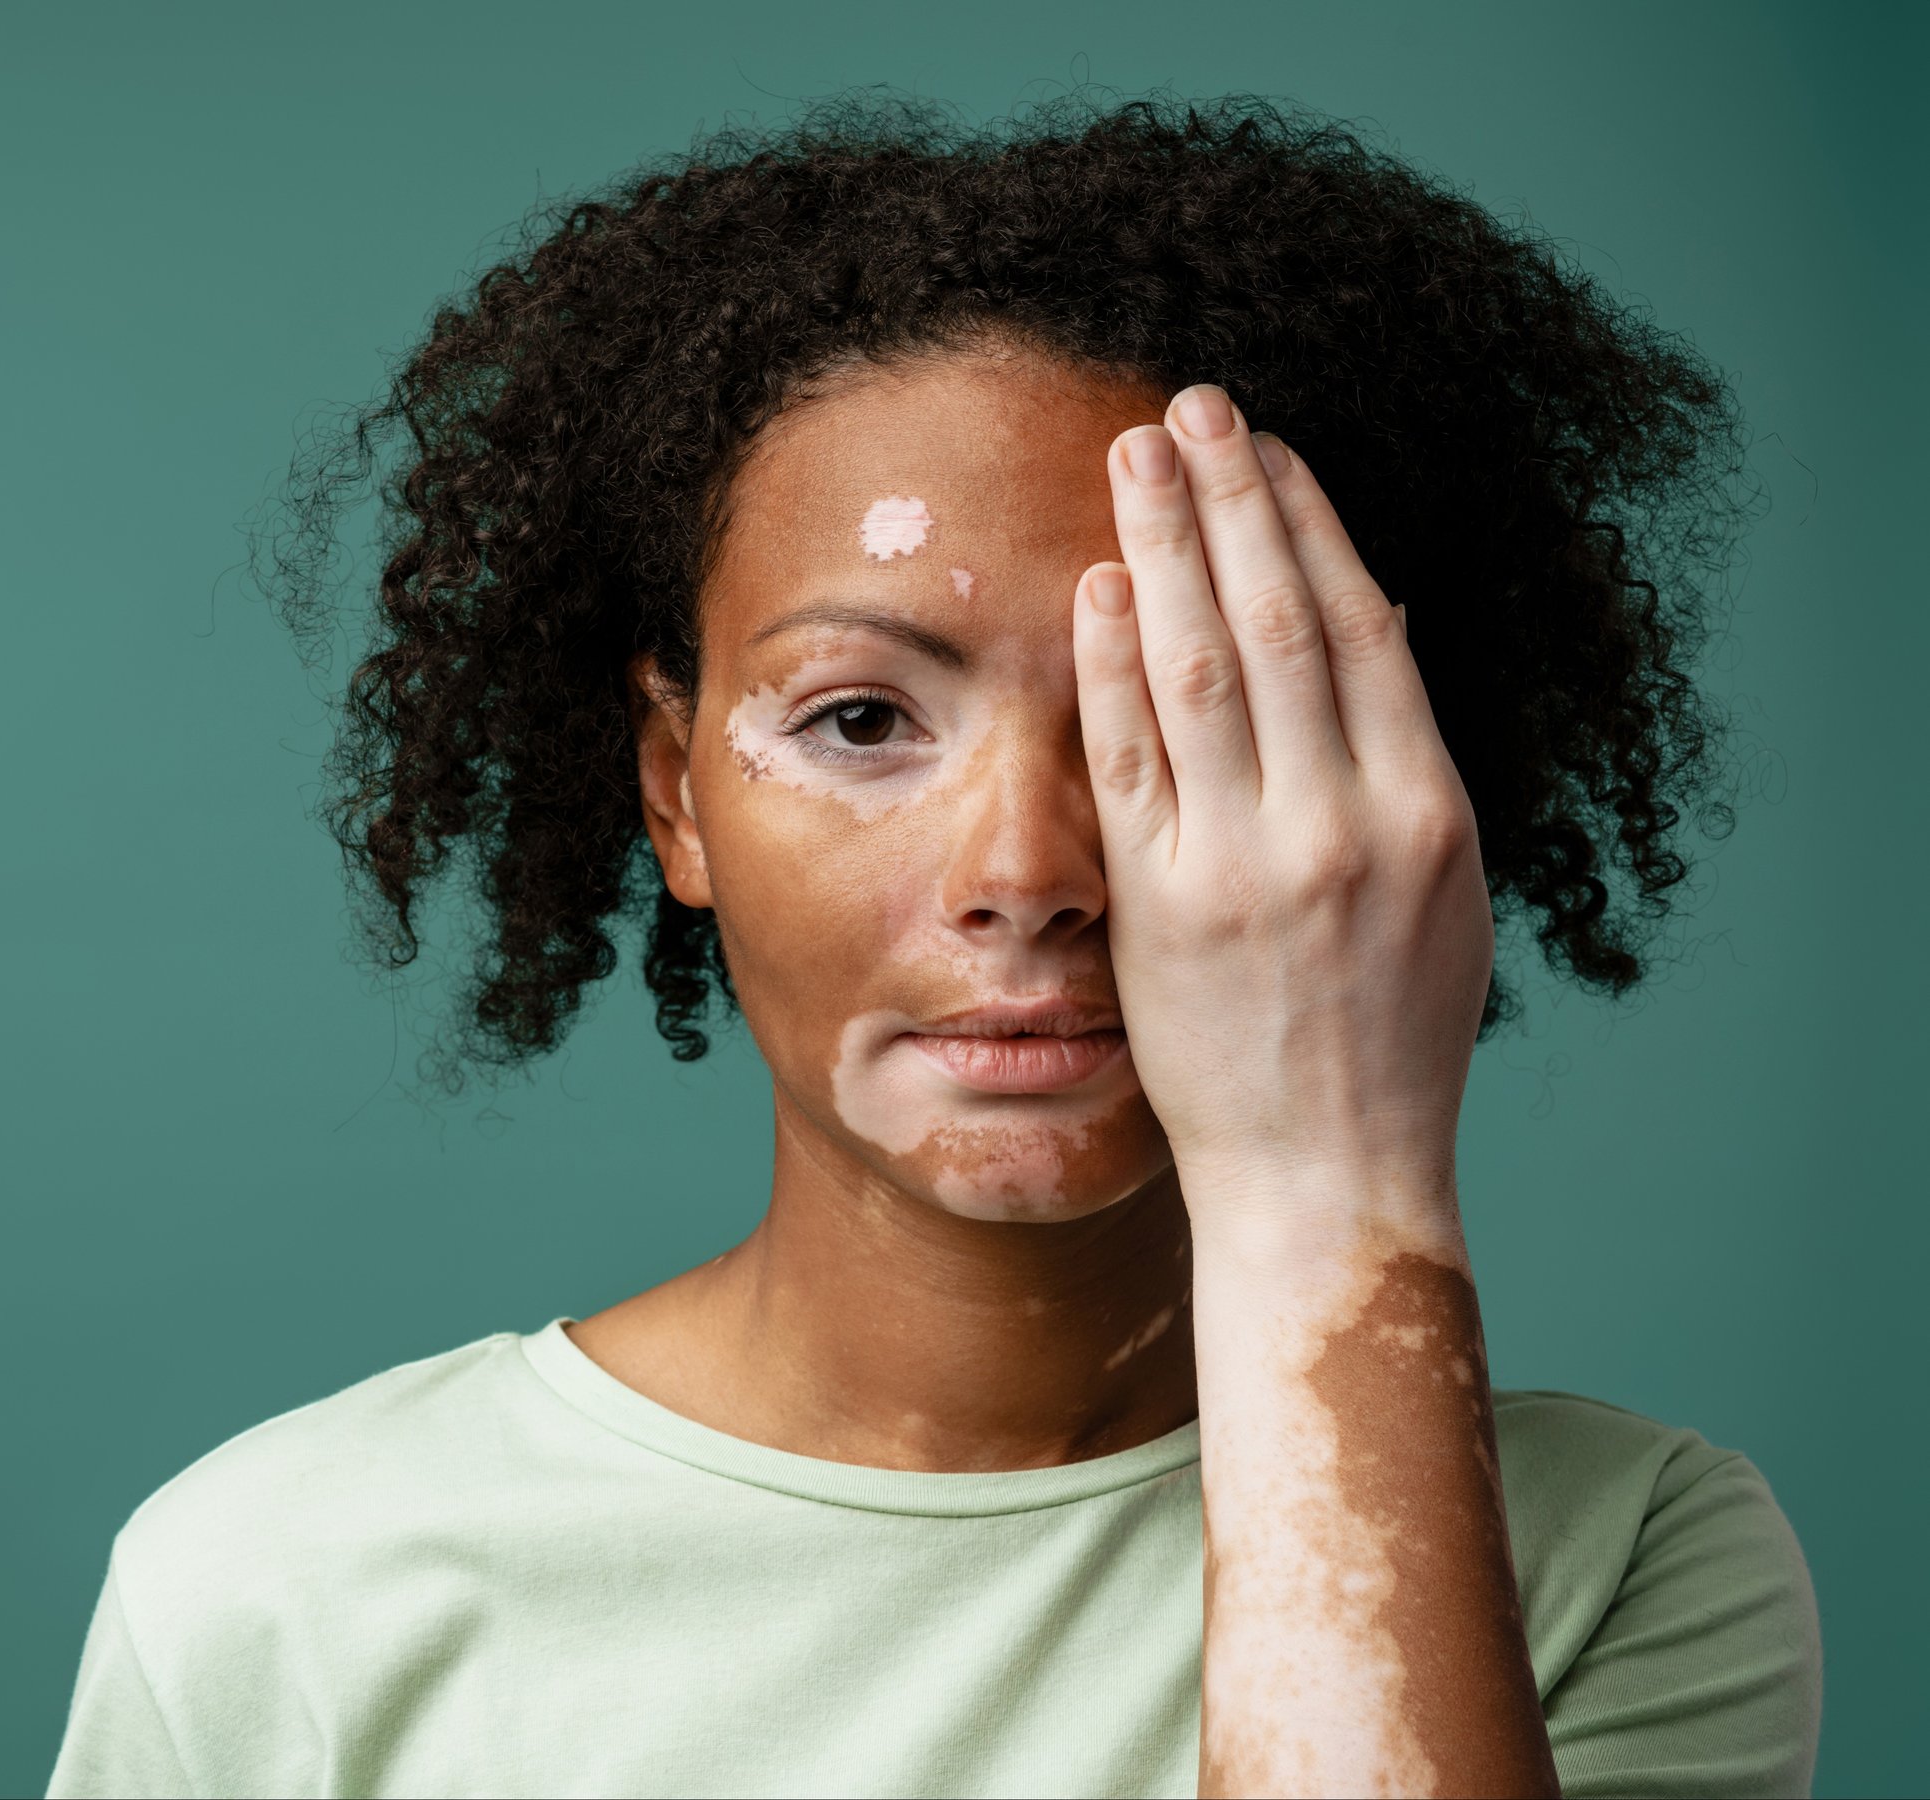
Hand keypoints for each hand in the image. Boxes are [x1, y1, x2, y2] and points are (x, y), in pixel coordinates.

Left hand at [1072, 384, 1493, 1239]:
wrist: (1330, 1177)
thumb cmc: (1390, 1037)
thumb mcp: (1444, 894)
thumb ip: (1406, 763)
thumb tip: (1379, 620)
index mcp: (1428, 813)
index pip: (1364, 628)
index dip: (1312, 524)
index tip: (1269, 448)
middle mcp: (1342, 826)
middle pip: (1281, 621)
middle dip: (1232, 500)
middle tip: (1190, 404)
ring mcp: (1247, 866)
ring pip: (1203, 668)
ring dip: (1165, 549)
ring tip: (1134, 455)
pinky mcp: (1162, 908)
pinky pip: (1131, 761)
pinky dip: (1114, 665)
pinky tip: (1098, 587)